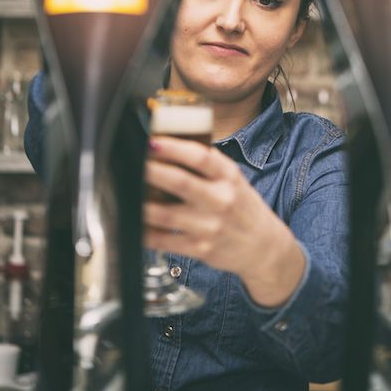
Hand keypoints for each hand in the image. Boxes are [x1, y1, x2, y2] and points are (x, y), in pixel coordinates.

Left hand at [144, 136, 305, 306]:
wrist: (263, 248)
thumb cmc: (242, 208)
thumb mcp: (234, 180)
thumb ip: (208, 164)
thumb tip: (170, 144)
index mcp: (229, 177)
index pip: (201, 157)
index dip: (174, 147)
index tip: (152, 140)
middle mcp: (221, 200)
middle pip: (180, 183)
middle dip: (152, 171)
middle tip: (132, 162)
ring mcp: (210, 227)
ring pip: (166, 214)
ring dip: (142, 203)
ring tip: (127, 191)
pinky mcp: (200, 249)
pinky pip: (164, 241)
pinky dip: (145, 232)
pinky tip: (134, 222)